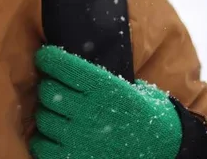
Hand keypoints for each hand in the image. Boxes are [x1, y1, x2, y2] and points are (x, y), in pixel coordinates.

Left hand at [30, 46, 181, 158]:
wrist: (164, 147)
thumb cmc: (142, 111)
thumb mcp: (127, 85)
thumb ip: (97, 74)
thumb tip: (64, 60)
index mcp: (105, 88)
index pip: (61, 65)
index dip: (48, 58)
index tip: (45, 57)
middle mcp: (91, 112)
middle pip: (47, 91)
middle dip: (48, 86)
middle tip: (55, 88)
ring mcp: (81, 139)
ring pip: (42, 117)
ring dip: (47, 113)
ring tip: (59, 114)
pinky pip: (42, 146)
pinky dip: (44, 141)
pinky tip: (55, 137)